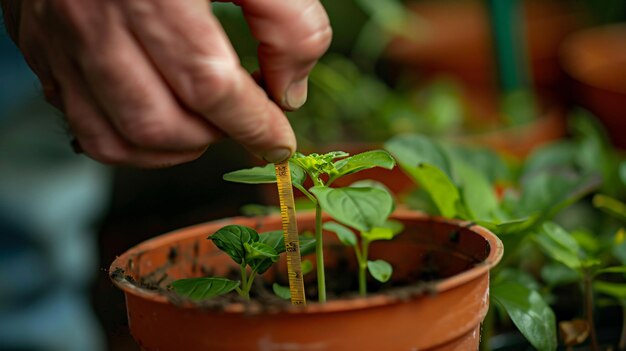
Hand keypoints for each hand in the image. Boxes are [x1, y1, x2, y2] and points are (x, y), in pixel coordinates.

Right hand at [2, 0, 330, 166]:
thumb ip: (286, 22)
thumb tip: (288, 93)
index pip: (209, 85)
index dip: (253, 124)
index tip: (278, 141)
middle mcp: (93, 17)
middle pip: (159, 123)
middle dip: (214, 137)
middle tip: (240, 118)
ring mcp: (58, 36)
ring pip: (114, 138)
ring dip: (172, 149)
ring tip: (203, 124)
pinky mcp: (39, 44)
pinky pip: (80, 121)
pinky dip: (127, 139)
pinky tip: (158, 116)